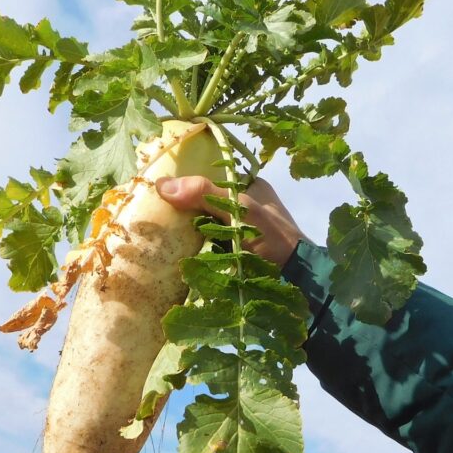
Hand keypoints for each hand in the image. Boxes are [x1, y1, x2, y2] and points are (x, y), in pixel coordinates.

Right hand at [155, 175, 305, 266]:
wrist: (296, 278)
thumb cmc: (272, 237)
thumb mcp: (237, 210)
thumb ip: (204, 195)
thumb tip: (163, 184)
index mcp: (250, 186)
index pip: (214, 174)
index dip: (190, 177)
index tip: (163, 184)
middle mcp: (244, 205)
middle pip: (206, 199)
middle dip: (185, 205)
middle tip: (156, 208)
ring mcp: (239, 230)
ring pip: (205, 222)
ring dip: (187, 227)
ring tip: (157, 227)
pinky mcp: (235, 252)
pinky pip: (207, 243)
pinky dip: (194, 245)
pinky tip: (174, 247)